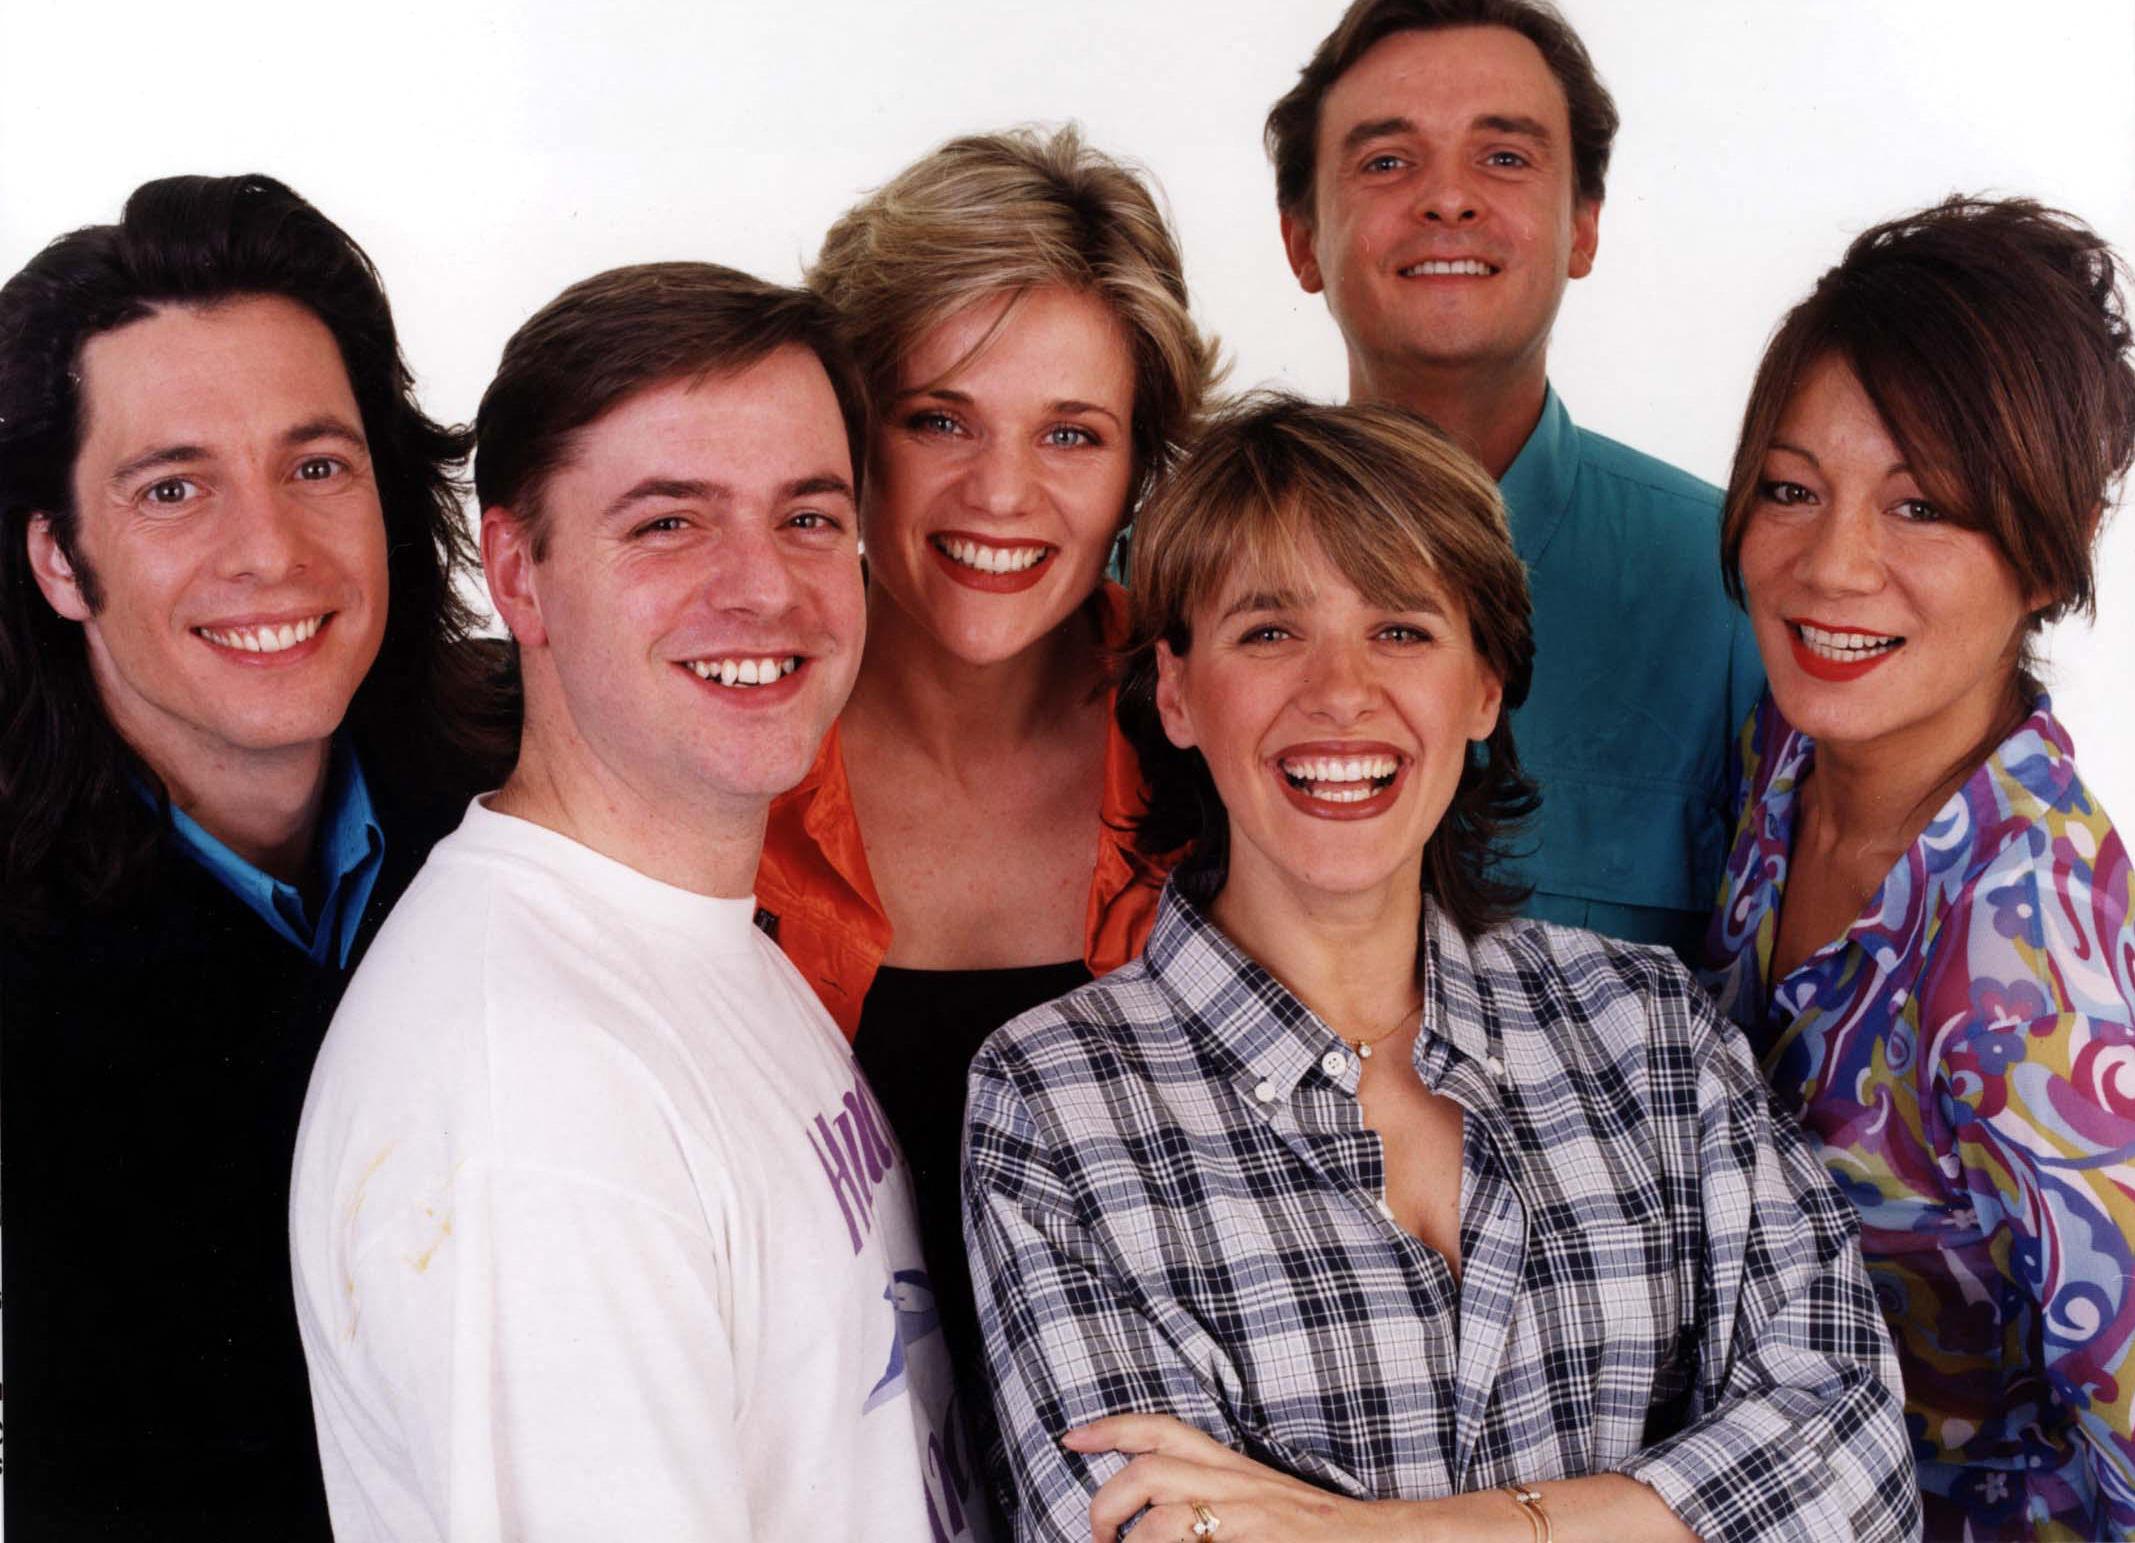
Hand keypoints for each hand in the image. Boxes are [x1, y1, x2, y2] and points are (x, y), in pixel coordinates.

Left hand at [1064, 1412, 1417, 1542]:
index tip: (1071, 1436)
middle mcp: (1235, 1484)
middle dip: (1106, 1501)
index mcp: (1232, 1465)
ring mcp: (1245, 1518)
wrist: (1379, 1541)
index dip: (1111, 1427)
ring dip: (1133, 1542)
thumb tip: (1154, 1513)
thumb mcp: (1258, 1498)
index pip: (1162, 1430)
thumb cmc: (1314, 1528)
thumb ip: (1212, 1495)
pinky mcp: (1255, 1542)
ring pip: (1162, 1518)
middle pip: (1149, 1470)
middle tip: (1096, 1533)